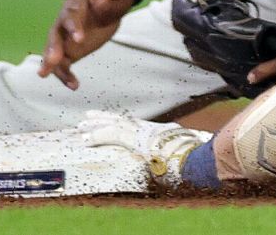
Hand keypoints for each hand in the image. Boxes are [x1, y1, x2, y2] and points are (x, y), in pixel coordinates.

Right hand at [38, 0, 135, 89]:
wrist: (109, 3)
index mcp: (75, 3)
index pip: (72, 14)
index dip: (74, 26)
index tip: (80, 38)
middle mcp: (65, 20)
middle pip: (55, 32)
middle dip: (53, 46)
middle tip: (52, 61)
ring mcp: (65, 36)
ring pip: (53, 48)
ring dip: (50, 61)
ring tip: (44, 74)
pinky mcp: (68, 49)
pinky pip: (63, 63)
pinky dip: (65, 74)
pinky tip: (74, 86)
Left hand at [78, 110, 210, 185]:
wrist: (196, 157)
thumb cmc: (195, 157)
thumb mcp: (186, 151)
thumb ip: (181, 150)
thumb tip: (190, 152)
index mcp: (158, 131)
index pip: (133, 124)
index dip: (119, 121)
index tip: (107, 119)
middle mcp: (148, 128)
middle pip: (121, 120)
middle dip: (103, 118)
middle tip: (86, 118)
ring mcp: (142, 132)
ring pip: (113, 125)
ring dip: (95, 127)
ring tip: (80, 128)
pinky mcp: (135, 139)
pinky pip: (112, 136)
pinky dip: (98, 137)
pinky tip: (85, 140)